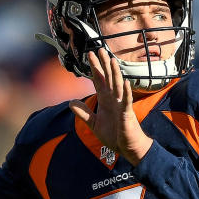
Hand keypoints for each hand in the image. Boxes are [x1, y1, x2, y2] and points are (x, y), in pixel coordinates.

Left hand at [69, 49, 152, 164]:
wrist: (126, 148)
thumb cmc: (114, 136)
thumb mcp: (94, 124)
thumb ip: (84, 113)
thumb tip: (71, 103)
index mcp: (105, 100)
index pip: (99, 80)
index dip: (94, 68)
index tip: (90, 55)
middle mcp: (113, 100)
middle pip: (108, 78)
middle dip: (103, 65)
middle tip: (99, 50)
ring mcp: (121, 105)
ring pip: (117, 86)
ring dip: (114, 74)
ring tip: (111, 60)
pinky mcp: (127, 114)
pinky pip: (126, 101)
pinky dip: (125, 92)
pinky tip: (125, 82)